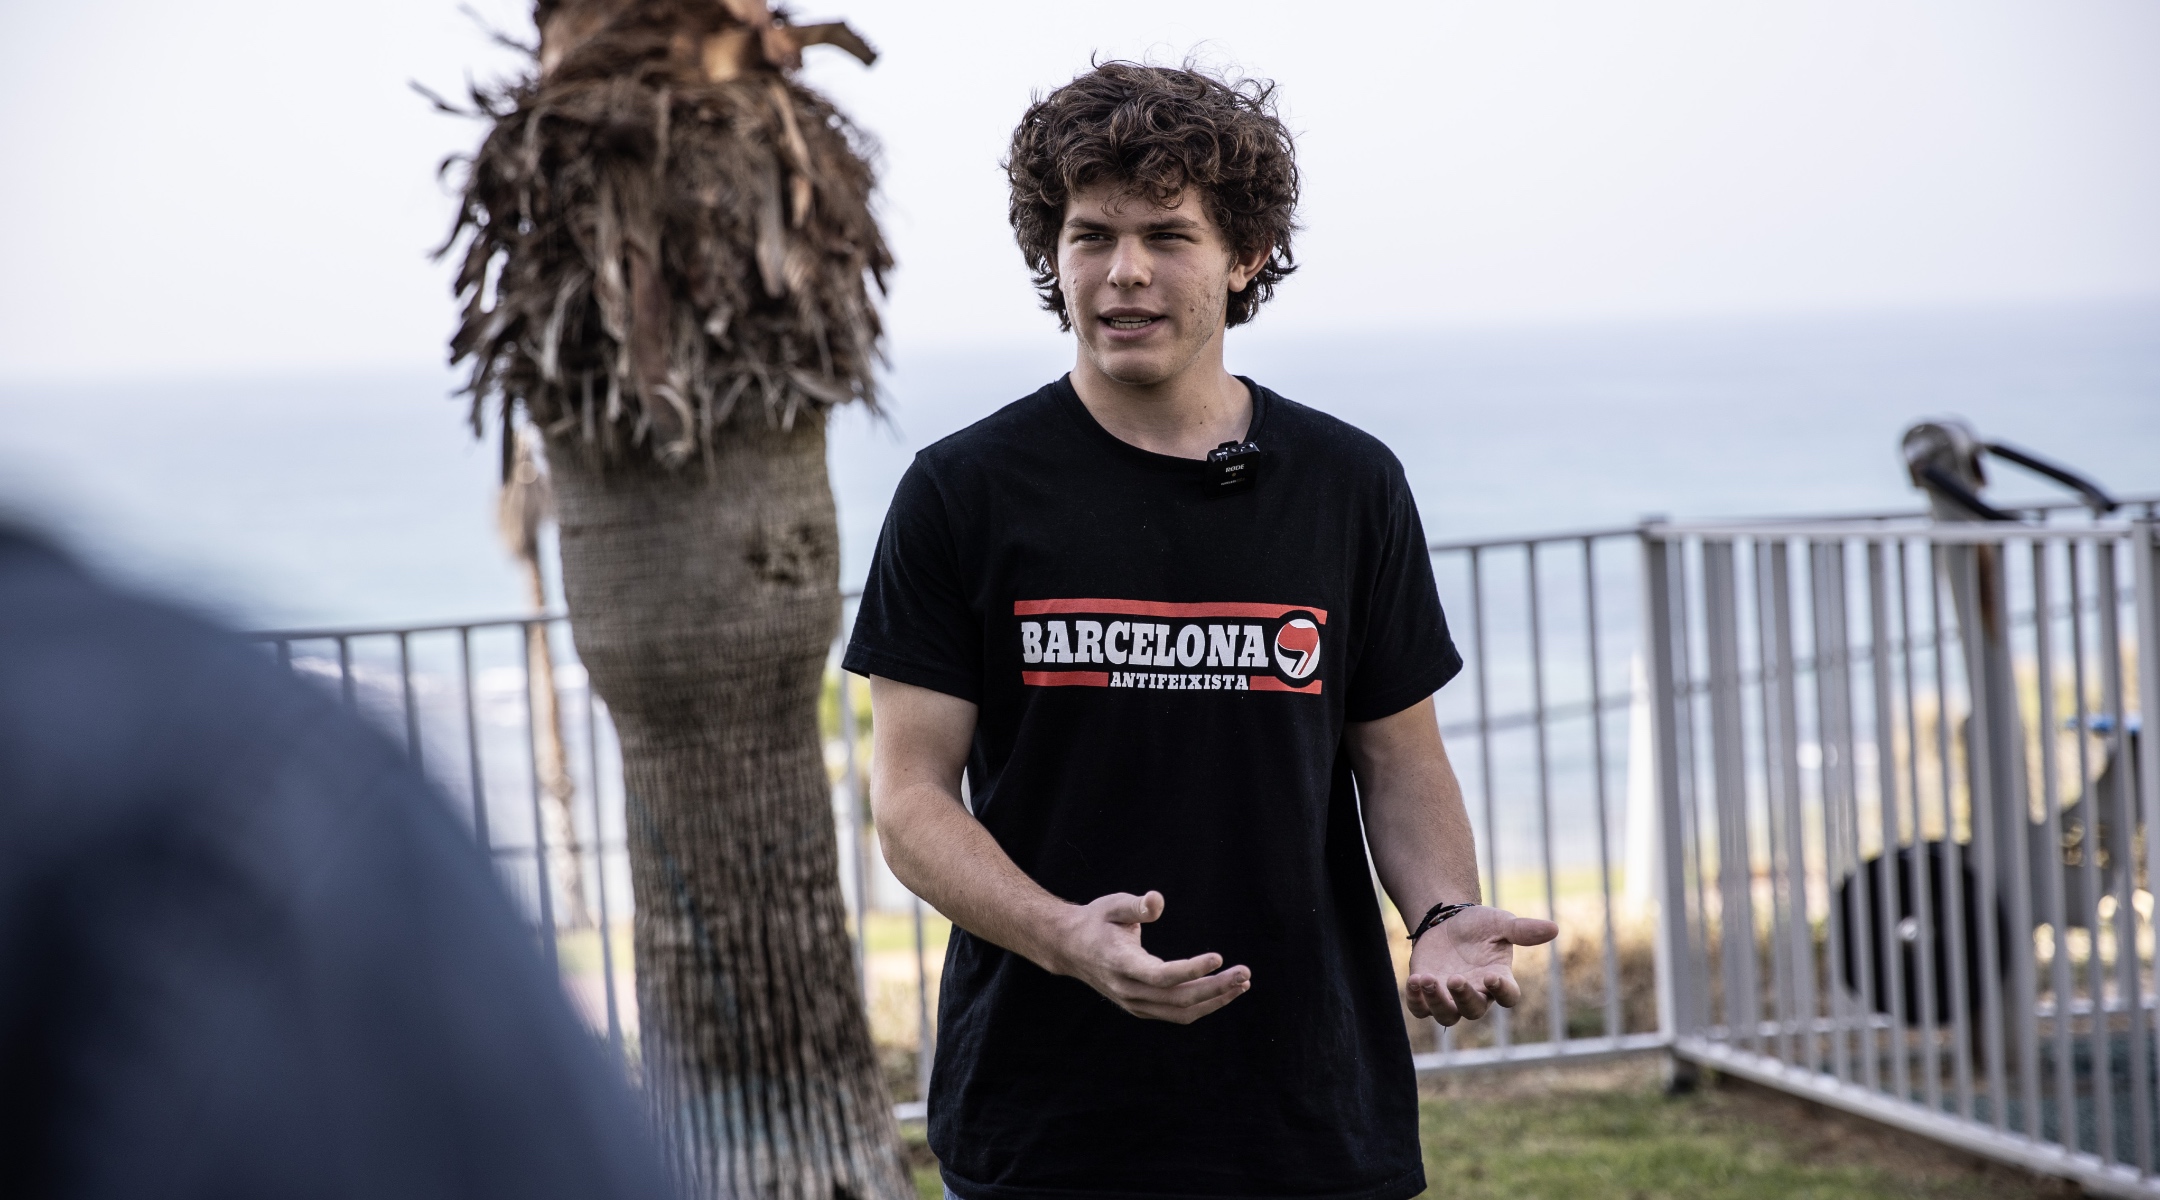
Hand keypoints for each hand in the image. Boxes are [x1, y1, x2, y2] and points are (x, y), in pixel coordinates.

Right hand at [1047, 891, 1250, 1023]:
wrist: (1070, 948)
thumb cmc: (1096, 921)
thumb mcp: (1112, 905)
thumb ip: (1136, 905)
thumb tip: (1157, 900)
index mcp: (1121, 964)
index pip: (1162, 976)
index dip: (1192, 970)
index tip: (1219, 957)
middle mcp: (1128, 990)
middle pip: (1178, 998)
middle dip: (1215, 988)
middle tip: (1244, 973)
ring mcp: (1134, 1003)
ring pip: (1180, 1012)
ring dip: (1214, 1000)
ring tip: (1241, 984)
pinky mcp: (1141, 1008)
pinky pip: (1176, 1014)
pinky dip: (1202, 1005)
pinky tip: (1222, 991)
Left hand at [1404, 906, 1557, 1025]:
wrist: (1446, 922)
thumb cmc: (1479, 926)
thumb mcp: (1500, 923)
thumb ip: (1523, 930)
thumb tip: (1553, 928)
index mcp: (1498, 979)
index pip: (1507, 996)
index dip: (1502, 991)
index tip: (1491, 977)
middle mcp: (1476, 994)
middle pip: (1473, 1010)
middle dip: (1463, 997)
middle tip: (1454, 978)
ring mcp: (1450, 997)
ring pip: (1446, 1016)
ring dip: (1436, 1001)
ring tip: (1425, 978)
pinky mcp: (1426, 994)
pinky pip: (1420, 1010)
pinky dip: (1416, 1001)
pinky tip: (1413, 979)